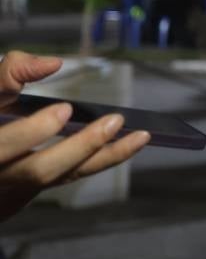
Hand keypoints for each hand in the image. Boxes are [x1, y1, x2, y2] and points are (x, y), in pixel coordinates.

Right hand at [0, 51, 149, 221]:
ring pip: (61, 179)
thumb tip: (52, 64)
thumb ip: (13, 71)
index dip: (33, 131)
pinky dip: (98, 160)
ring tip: (139, 136)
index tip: (65, 109)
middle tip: (114, 122)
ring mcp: (12, 189)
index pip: (4, 145)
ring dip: (103, 157)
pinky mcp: (27, 194)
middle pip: (39, 170)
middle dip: (80, 147)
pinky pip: (67, 177)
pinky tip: (127, 145)